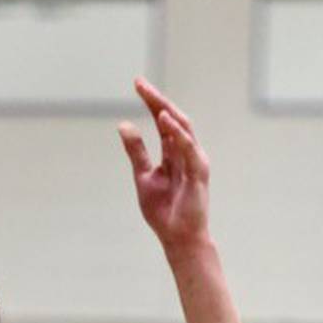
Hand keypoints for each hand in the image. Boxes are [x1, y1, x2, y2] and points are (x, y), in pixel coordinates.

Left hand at [118, 80, 210, 254]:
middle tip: (140, 84)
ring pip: (184, 129)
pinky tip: (165, 120)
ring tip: (153, 99)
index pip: (162, 120)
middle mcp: (186, 152)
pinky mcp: (199, 173)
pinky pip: (189, 149)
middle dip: (157, 100)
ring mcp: (194, 161)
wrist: (178, 239)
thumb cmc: (164, 211)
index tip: (137, 84)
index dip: (151, 101)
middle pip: (174, 118)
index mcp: (173, 152)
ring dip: (168, 113)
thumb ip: (136, 152)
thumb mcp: (143, 177)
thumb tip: (123, 125)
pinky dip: (178, 134)